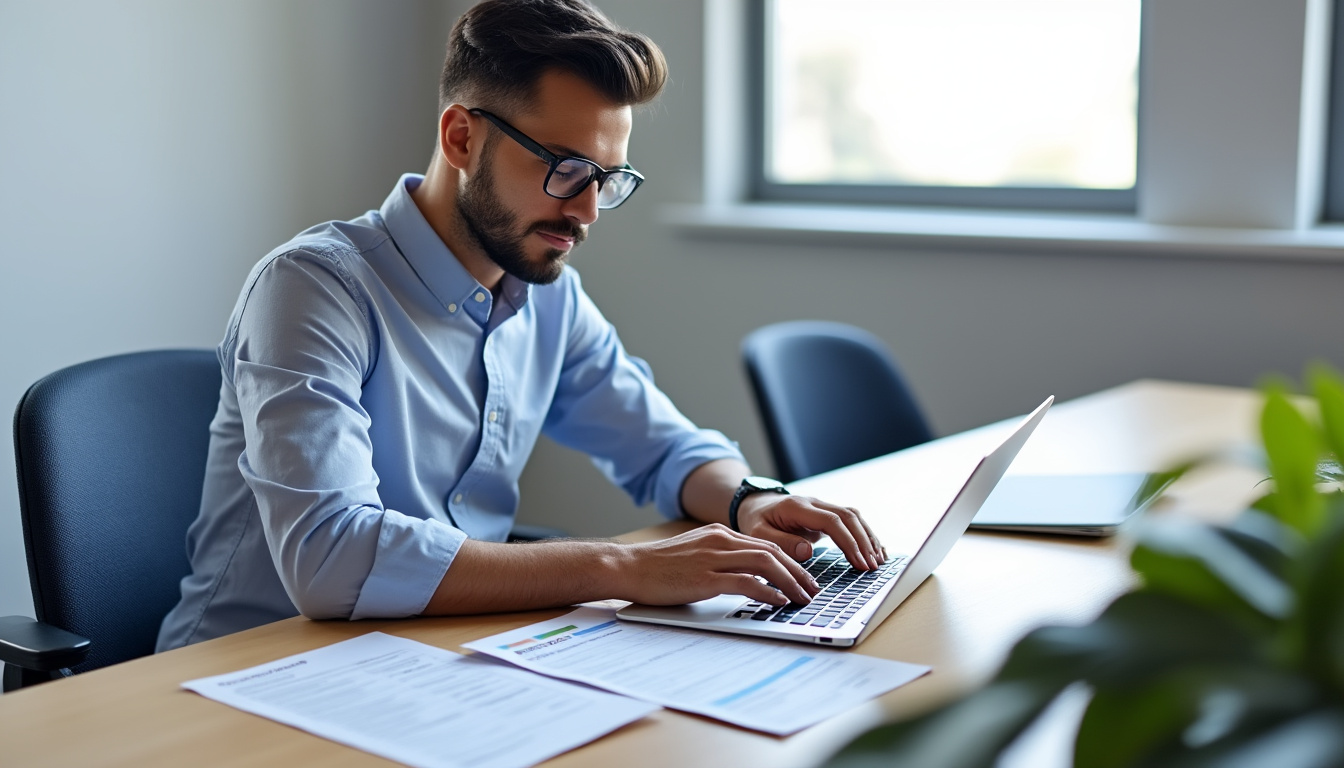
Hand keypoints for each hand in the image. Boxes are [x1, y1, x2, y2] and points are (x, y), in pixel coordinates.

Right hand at [613, 524, 820, 606]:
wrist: (628, 567)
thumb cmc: (657, 567)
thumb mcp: (694, 554)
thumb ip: (719, 560)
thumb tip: (746, 578)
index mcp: (718, 534)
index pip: (764, 544)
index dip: (789, 561)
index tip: (802, 578)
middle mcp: (719, 541)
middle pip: (772, 551)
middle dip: (798, 572)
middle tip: (812, 590)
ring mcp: (713, 558)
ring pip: (765, 563)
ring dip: (790, 582)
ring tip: (802, 598)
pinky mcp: (705, 578)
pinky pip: (746, 582)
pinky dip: (767, 592)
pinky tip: (778, 602)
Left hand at [736, 494, 885, 569]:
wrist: (756, 505)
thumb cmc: (756, 522)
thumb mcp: (758, 534)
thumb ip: (781, 542)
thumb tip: (807, 551)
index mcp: (797, 507)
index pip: (831, 521)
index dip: (848, 542)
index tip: (859, 562)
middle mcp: (813, 503)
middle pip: (848, 516)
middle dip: (863, 542)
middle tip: (872, 567)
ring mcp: (822, 506)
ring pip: (853, 516)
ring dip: (868, 537)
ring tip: (878, 561)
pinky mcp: (826, 514)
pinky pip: (850, 520)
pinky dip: (864, 534)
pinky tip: (874, 550)